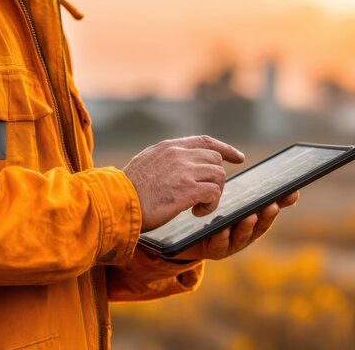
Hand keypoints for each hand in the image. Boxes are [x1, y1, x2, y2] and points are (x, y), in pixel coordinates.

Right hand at [123, 135, 243, 230]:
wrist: (116, 202)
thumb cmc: (127, 190)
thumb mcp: (145, 163)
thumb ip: (164, 160)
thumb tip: (178, 164)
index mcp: (169, 147)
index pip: (205, 142)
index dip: (225, 149)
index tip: (238, 158)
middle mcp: (179, 154)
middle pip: (216, 160)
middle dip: (216, 180)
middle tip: (204, 196)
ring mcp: (185, 171)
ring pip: (219, 176)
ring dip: (213, 194)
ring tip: (198, 206)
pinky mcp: (188, 189)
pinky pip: (214, 193)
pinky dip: (210, 205)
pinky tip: (196, 212)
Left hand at [172, 191, 299, 259]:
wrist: (183, 233)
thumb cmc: (208, 210)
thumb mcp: (223, 196)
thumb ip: (232, 182)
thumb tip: (240, 156)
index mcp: (251, 215)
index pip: (270, 206)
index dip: (283, 201)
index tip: (293, 192)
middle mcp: (245, 231)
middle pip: (261, 224)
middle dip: (268, 215)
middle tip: (272, 205)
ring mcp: (231, 242)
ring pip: (243, 236)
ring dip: (248, 227)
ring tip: (249, 216)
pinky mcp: (214, 250)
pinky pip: (219, 245)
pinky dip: (223, 238)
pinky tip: (222, 229)